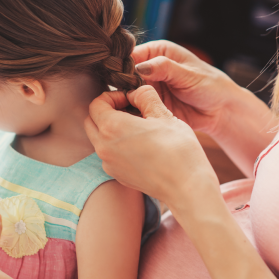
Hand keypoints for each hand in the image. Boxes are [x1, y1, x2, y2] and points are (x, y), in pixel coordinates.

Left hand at [84, 86, 219, 205]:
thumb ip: (145, 96)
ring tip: (138, 127)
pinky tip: (141, 145)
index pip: (97, 103)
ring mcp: (109, 164)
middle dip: (107, 111)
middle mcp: (104, 147)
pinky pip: (109, 155)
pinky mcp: (118, 176)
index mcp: (112, 128)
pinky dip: (117, 145)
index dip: (113, 96)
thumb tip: (136, 91)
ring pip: (99, 139)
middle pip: (91, 121)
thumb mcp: (163, 114)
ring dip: (111, 129)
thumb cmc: (178, 149)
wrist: (186, 186)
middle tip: (131, 109)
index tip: (130, 98)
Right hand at [132, 40, 240, 136]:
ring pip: (127, 92)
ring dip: (126, 100)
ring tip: (130, 107)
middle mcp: (150, 68)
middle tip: (127, 96)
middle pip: (126, 75)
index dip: (124, 66)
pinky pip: (135, 108)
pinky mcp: (150, 105)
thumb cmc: (209, 85)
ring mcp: (148, 87)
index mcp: (157, 52)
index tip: (123, 79)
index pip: (132, 55)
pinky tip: (133, 116)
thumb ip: (164, 68)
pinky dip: (132, 112)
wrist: (220, 110)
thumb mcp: (188, 74)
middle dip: (124, 85)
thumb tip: (139, 67)